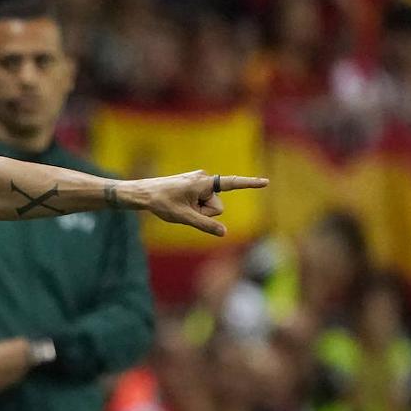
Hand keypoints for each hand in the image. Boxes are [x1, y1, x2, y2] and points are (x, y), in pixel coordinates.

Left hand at [129, 171, 267, 236]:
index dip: (250, 184)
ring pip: (209, 205)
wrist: (143, 193)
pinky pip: (202, 201)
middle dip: (204, 212)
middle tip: (183, 209)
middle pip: (217, 206)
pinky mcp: (195, 184)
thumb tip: (224, 233)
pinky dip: (194, 206)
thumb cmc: (162, 203)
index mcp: (203, 183)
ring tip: (179, 205)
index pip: (232, 184)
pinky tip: (180, 202)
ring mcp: (199, 181)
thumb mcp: (184, 217)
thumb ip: (205, 225)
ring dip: (197, 210)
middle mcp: (204, 178)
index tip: (266, 182)